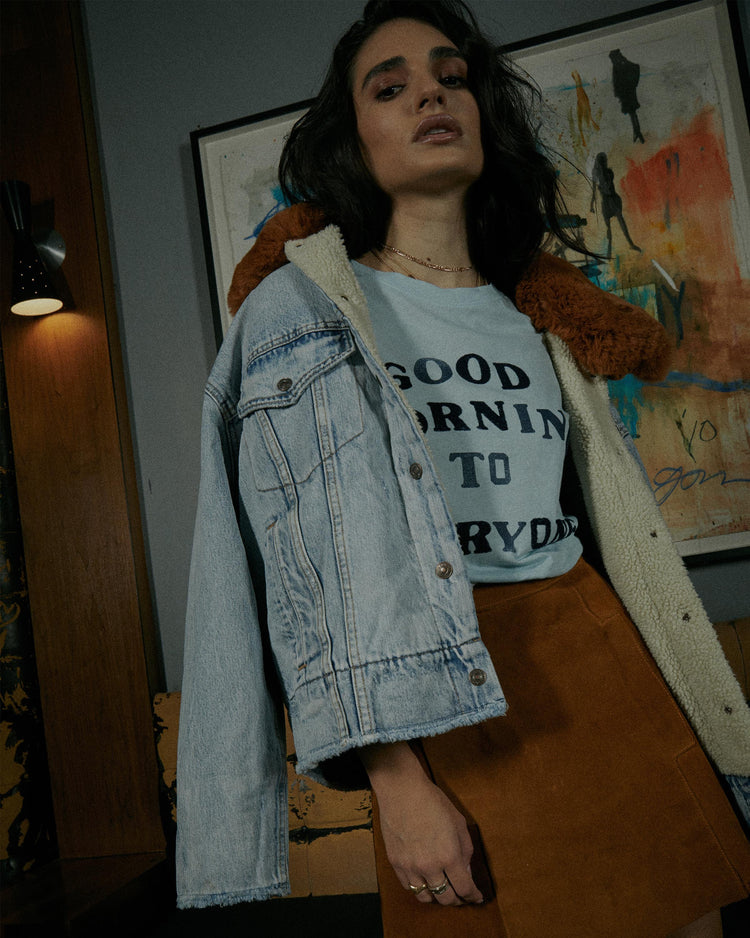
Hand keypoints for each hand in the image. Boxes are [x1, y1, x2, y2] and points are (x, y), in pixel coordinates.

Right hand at [361, 742, 483, 906]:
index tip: (477, 897)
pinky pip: (409, 887)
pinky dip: (419, 888)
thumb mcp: (459, 822)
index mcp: (449, 856)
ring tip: (442, 890)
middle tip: (461, 896)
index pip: (464, 889)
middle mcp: (430, 866)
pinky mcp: (395, 862)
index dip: (473, 896)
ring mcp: (410, 866)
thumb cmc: (433, 801)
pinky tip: (425, 881)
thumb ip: (466, 850)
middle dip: (458, 900)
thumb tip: (467, 871)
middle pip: (446, 899)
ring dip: (437, 897)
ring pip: (426, 897)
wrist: (402, 790)